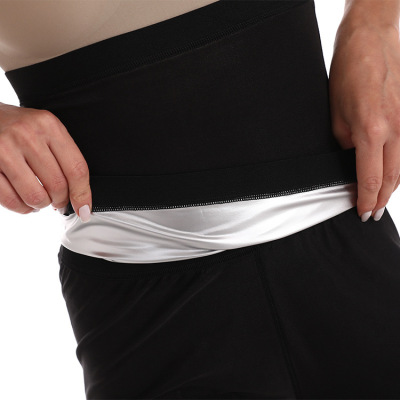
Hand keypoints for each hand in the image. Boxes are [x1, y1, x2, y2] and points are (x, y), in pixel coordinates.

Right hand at [0, 102, 91, 221]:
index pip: (76, 169)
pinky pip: (11, 199)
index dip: (82, 194)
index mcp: (49, 126)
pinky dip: (21, 208)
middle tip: (57, 201)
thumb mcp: (45, 130)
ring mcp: (4, 149)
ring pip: (35, 196)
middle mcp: (27, 135)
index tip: (84, 209)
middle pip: (57, 185)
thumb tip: (79, 197)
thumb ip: (63, 157)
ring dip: (40, 205)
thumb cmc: (18, 127)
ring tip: (39, 199)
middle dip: (60, 200)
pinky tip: (23, 201)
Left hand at [329, 22, 399, 221]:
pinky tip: (390, 174)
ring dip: (391, 186)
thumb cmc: (348, 74)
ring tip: (379, 200)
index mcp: (372, 132)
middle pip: (392, 178)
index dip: (365, 200)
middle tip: (372, 214)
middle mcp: (395, 130)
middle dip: (380, 200)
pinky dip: (398, 167)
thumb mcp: (336, 117)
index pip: (370, 179)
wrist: (370, 41)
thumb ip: (347, 144)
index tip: (362, 213)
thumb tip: (352, 162)